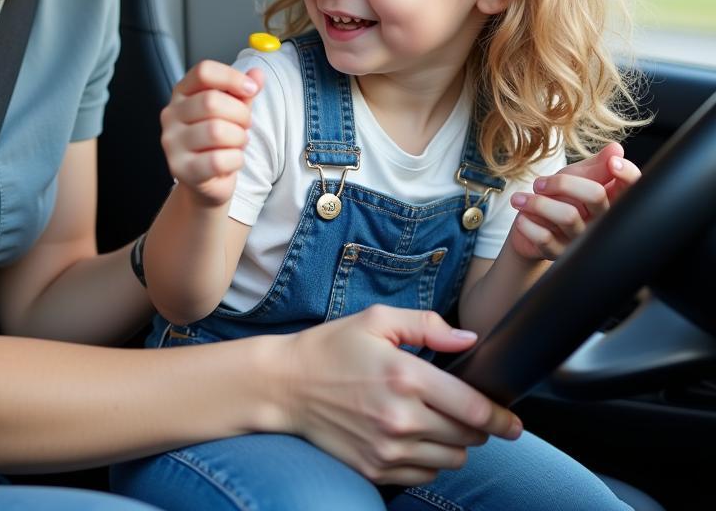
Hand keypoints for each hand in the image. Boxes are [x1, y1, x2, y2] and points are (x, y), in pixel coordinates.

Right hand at [160, 60, 264, 206]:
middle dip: (240, 114)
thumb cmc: (219, 140)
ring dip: (239, 139)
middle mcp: (171, 115)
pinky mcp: (180, 169)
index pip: (203, 71)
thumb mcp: (233, 110)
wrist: (207, 179)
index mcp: (182, 93)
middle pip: (211, 101)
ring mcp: (172, 143)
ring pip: (216, 131)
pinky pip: (218, 160)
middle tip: (245, 125)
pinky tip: (232, 161)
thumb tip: (258, 74)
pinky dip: (235, 160)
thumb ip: (244, 92)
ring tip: (237, 143)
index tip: (251, 89)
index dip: (232, 77)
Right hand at [284, 305, 521, 484]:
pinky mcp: (375, 470)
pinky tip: (415, 438)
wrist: (284, 387)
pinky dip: (430, 461)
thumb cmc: (331, 348)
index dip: (501, 417)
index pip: (473, 409)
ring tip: (438, 424)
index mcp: (405, 377)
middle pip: (468, 438)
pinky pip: (425, 476)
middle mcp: (400, 418)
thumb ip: (427, 325)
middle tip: (467, 412)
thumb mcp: (376, 321)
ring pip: (451, 460)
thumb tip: (470, 341)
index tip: (513, 421)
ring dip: (455, 445)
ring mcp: (387, 449)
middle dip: (478, 427)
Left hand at [507, 141, 640, 262]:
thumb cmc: (558, 197)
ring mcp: (582, 240)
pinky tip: (522, 218)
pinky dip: (527, 224)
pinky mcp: (560, 254)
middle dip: (562, 183)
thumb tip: (616, 148)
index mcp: (608, 200)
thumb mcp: (575, 176)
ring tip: (520, 199)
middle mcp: (601, 222)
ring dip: (537, 203)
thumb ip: (595, 165)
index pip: (632, 188)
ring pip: (568, 216)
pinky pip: (545, 237)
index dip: (627, 174)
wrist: (529, 227)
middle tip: (539, 184)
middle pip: (596, 195)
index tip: (612, 163)